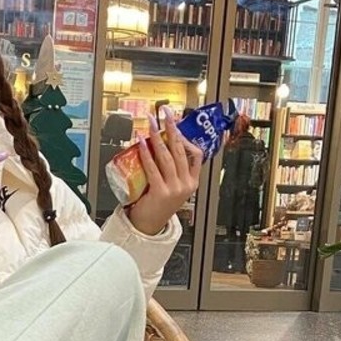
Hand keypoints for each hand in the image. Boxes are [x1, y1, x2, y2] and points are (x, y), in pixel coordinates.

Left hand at [125, 109, 204, 236]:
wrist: (148, 227)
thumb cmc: (157, 205)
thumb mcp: (172, 187)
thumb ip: (171, 170)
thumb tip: (160, 143)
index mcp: (192, 182)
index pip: (197, 155)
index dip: (187, 138)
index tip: (177, 125)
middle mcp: (186, 184)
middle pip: (180, 150)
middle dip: (172, 128)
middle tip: (165, 113)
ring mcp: (175, 189)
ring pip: (167, 156)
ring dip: (158, 136)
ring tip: (151, 123)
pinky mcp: (161, 192)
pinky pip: (153, 168)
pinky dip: (147, 153)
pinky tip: (142, 142)